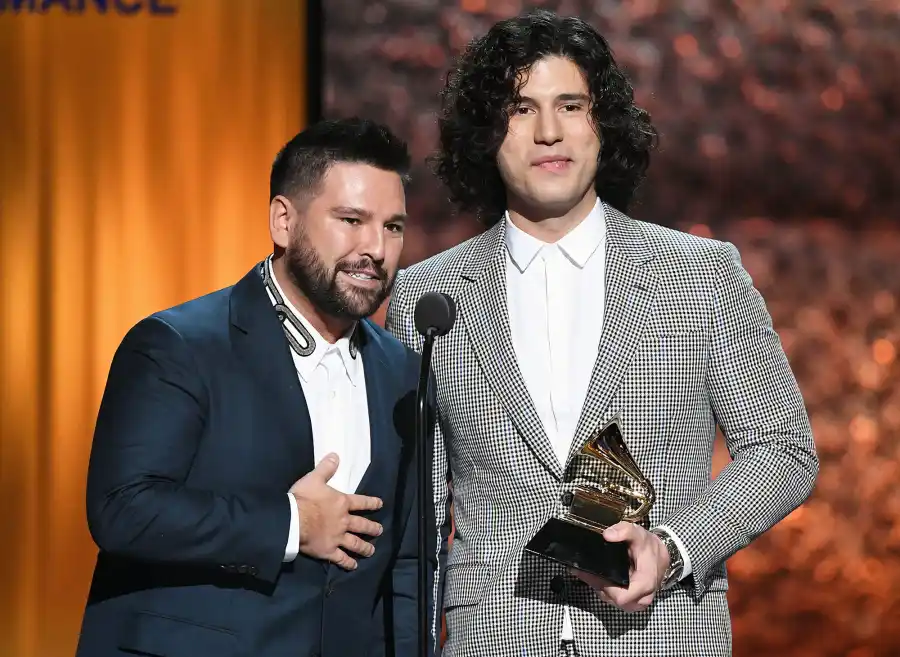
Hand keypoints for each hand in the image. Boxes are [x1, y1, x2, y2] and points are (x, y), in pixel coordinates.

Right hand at [289, 453, 382, 569]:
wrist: (293, 520)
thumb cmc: (303, 498)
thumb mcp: (314, 479)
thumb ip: (326, 468)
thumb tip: (335, 455)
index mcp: (342, 503)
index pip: (361, 502)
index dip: (371, 503)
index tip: (380, 505)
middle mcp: (344, 521)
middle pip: (362, 525)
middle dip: (372, 528)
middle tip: (379, 531)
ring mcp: (337, 538)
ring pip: (355, 543)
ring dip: (365, 547)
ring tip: (372, 551)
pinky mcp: (329, 551)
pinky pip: (341, 558)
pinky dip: (348, 563)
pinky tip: (354, 566)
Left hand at [569, 522, 668, 612]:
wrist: (660, 556)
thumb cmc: (649, 547)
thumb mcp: (639, 534)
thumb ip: (624, 530)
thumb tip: (607, 535)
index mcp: (645, 584)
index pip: (621, 596)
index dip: (605, 586)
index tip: (593, 572)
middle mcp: (641, 598)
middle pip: (611, 598)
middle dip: (596, 584)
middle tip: (584, 569)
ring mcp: (635, 603)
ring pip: (609, 599)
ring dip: (597, 586)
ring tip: (586, 570)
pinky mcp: (630, 602)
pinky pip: (612, 598)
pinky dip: (601, 587)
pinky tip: (593, 575)